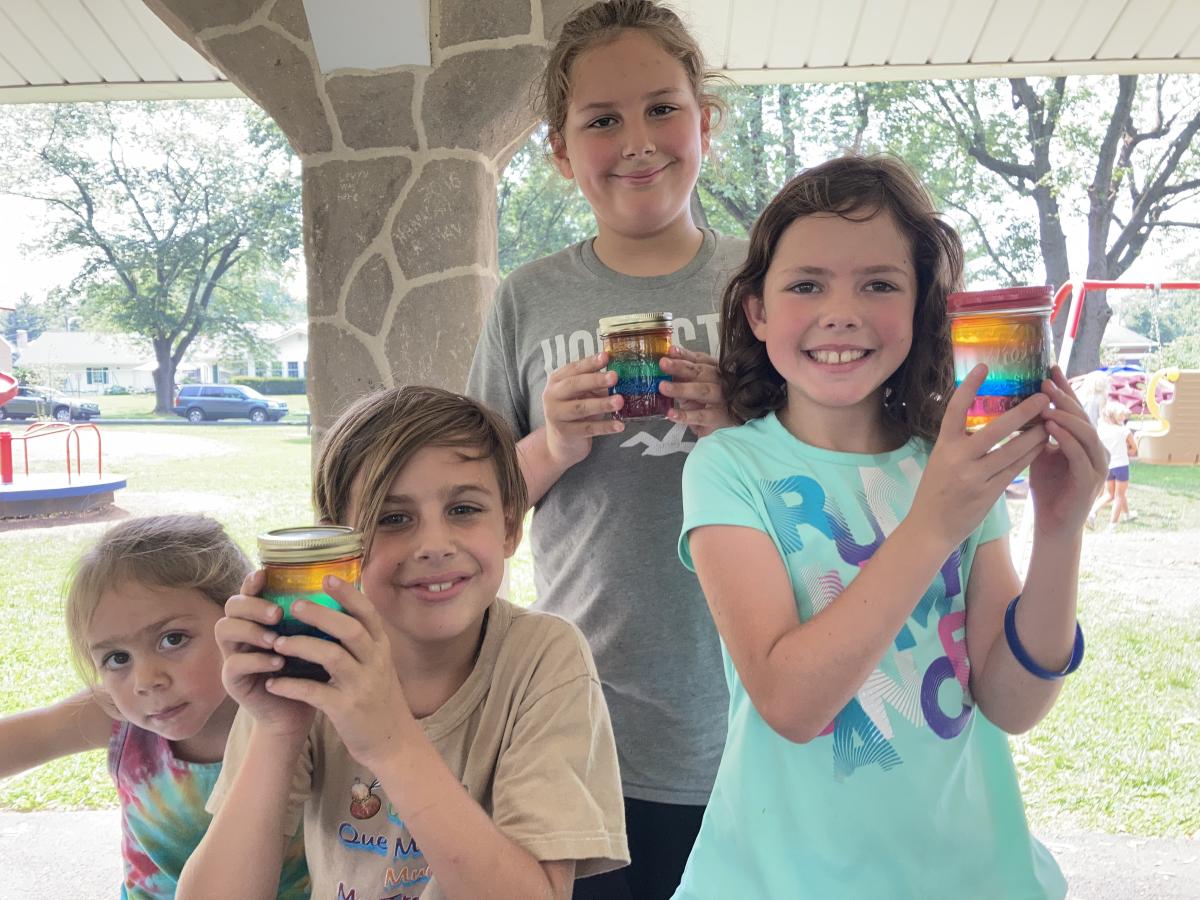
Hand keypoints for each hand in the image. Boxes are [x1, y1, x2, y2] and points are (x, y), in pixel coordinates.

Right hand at [215, 570, 314, 739]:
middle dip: (252, 605)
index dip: (252, 582)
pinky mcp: (233, 680)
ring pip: (224, 630)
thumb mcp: (314, 639)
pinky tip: (277, 663)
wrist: (299, 712)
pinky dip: (256, 661)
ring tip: (276, 639)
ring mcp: (233, 655)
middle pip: (231, 606)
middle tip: (277, 613)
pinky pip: (234, 664)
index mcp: (259, 619)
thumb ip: (314, 617)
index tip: (264, 574)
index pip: (248, 592)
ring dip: (250, 630)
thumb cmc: (309, 671)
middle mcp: (241, 633)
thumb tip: (338, 584)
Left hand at [263, 576, 415, 771]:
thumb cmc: (378, 699)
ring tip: (277, 643)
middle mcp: (375, 663)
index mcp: (381, 648)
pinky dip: (292, 685)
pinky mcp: (346, 709)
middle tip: (293, 605)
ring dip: (302, 646)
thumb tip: (333, 614)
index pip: (368, 614)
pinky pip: (315, 692)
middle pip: (350, 629)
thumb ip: (362, 643)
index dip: (348, 594)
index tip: (327, 577)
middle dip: (321, 614)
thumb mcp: (378, 666)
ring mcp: (362, 686)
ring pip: (332, 657)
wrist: (392, 742)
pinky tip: (273, 683)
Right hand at [542, 352, 624, 467]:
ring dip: (602, 404)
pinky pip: (588, 428)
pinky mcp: (565, 433)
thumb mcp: (584, 394)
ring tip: (620, 401)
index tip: (606, 356)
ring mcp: (556, 415)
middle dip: (595, 380)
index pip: (574, 369)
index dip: (590, 362)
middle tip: (615, 376)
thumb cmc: (576, 412)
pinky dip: (605, 427)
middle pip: (574, 385)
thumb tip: (618, 373)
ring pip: (581, 408)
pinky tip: (620, 425)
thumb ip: (596, 384)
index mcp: (557, 381)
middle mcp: (552, 396)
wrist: (561, 443)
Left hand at [660, 346, 735, 435]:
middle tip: (663, 364)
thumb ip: (683, 374)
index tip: (670, 351)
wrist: (730, 421)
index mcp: (715, 370)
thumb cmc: (711, 400)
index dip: (684, 354)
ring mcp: (722, 399)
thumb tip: (665, 364)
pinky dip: (685, 415)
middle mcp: (720, 381)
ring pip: (702, 391)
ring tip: (663, 387)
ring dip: (682, 388)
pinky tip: (671, 413)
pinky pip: (701, 416)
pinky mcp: (719, 418)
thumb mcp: (697, 385)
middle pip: (701, 371)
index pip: (699, 359)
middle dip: (681, 366)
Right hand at [909, 365, 1050, 548]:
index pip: (955, 410)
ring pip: (1012, 450)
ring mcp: (974, 477)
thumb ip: (959, 442)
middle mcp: (958, 458)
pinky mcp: (988, 493)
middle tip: (1042, 397)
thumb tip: (982, 420)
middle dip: (1023, 412)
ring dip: (1035, 435)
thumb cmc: (936, 491)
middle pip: (996, 429)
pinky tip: (1041, 445)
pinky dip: (1030, 455)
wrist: (930, 528)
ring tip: (1050, 421)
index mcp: (943, 446)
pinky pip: (1015, 470)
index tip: (984, 367)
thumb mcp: (940, 461)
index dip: (969, 387)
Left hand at [1028, 366, 1108, 535]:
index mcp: (1082, 440)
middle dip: (1063, 396)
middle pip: (1081, 415)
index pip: (1073, 409)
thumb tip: (1016, 406)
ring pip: (1085, 432)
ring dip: (1065, 415)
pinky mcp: (1090, 481)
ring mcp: (1096, 465)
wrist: (1053, 525)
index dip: (1063, 388)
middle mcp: (1094, 449)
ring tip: (1046, 401)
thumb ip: (1036, 432)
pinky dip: (1066, 439)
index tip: (1048, 368)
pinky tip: (1051, 427)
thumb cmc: (1046, 488)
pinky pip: (1080, 454)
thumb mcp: (1039, 453)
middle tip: (1045, 379)